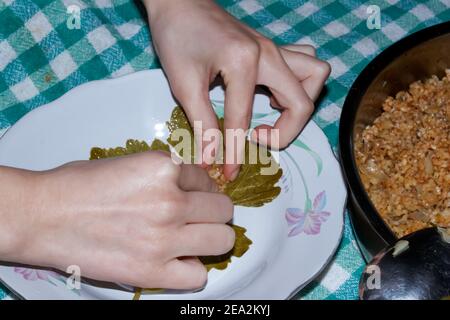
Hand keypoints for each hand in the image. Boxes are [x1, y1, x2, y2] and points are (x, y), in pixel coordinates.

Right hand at [0, 152, 233, 288]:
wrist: (43, 215)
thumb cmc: (78, 186)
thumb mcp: (130, 162)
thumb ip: (166, 174)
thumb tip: (193, 187)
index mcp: (164, 169)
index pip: (207, 179)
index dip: (200, 188)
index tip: (192, 196)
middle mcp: (170, 202)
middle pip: (224, 210)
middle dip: (214, 212)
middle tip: (199, 216)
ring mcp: (164, 239)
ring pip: (223, 241)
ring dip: (212, 239)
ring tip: (193, 238)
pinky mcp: (151, 271)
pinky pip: (198, 276)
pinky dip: (192, 269)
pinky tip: (177, 261)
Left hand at [144, 0, 330, 179]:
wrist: (179, 3)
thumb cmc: (176, 37)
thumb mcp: (184, 83)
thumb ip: (202, 123)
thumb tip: (212, 158)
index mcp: (245, 62)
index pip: (245, 119)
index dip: (237, 152)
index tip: (229, 173)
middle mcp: (269, 54)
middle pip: (303, 102)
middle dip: (285, 132)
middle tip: (258, 139)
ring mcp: (275, 48)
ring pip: (316, 76)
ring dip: (300, 102)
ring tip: (273, 113)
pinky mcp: (273, 47)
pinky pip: (305, 63)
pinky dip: (298, 84)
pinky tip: (272, 93)